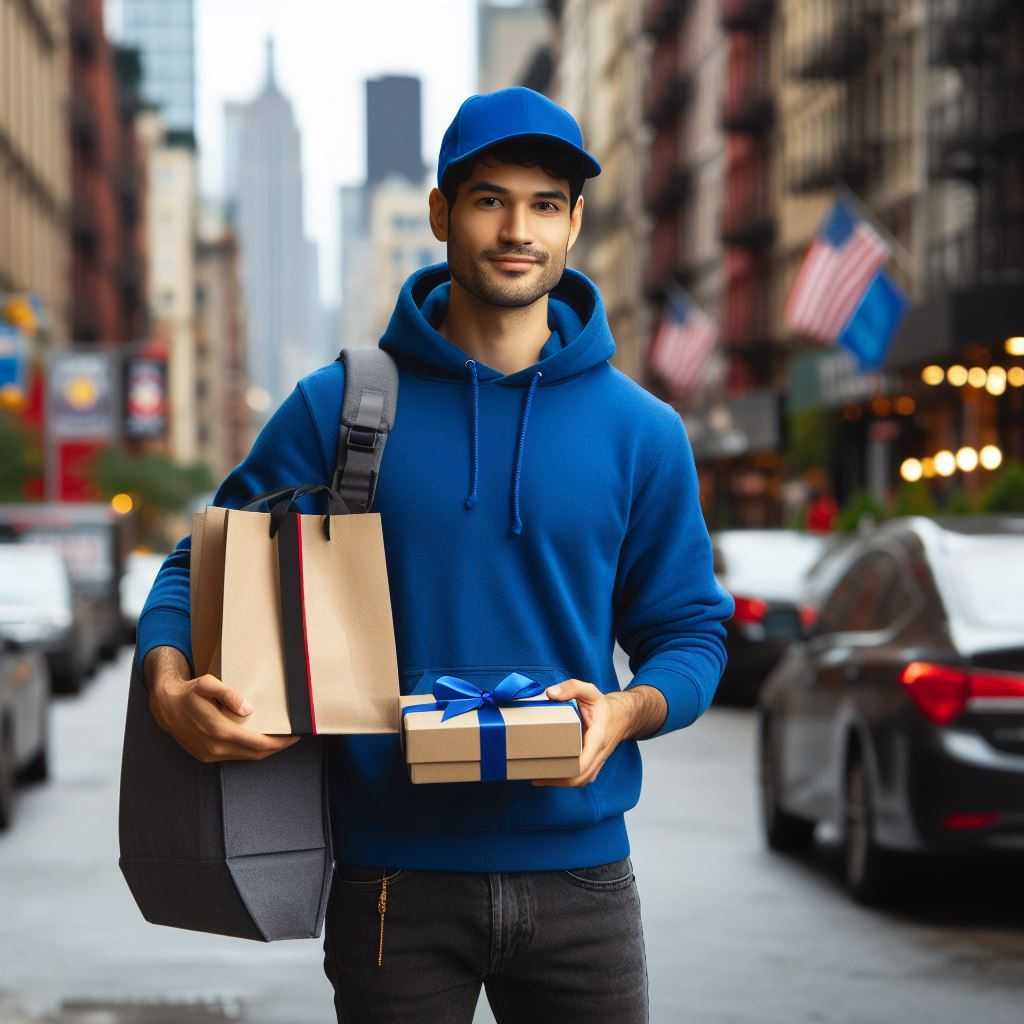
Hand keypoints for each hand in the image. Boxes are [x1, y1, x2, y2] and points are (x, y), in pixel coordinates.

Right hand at [145, 646, 299, 763]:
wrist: (165, 707)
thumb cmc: (189, 693)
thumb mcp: (208, 684)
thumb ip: (229, 694)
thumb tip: (248, 709)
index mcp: (218, 731)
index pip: (258, 743)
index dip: (279, 742)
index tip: (294, 735)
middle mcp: (215, 748)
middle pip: (256, 754)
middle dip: (276, 747)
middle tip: (292, 736)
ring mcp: (210, 754)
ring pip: (246, 757)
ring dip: (264, 750)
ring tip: (279, 738)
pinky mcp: (206, 756)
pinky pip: (235, 756)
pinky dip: (250, 751)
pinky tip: (258, 741)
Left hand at [531, 679, 635, 788]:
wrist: (621, 716)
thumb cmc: (603, 706)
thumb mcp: (589, 691)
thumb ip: (571, 688)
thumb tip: (550, 693)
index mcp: (597, 738)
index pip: (583, 763)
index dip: (564, 771)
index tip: (545, 769)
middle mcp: (598, 753)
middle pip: (579, 778)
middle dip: (557, 781)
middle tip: (535, 777)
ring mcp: (597, 761)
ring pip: (580, 781)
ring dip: (561, 783)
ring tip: (538, 779)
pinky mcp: (594, 763)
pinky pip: (581, 778)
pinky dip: (567, 780)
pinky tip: (551, 777)